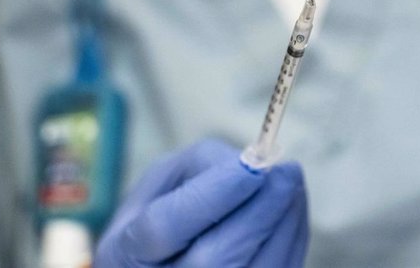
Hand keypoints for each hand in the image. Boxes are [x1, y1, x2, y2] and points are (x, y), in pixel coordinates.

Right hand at [94, 139, 307, 266]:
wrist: (164, 266)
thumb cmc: (159, 218)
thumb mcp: (157, 185)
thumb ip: (198, 168)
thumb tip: (253, 162)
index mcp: (126, 254)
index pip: (164, 226)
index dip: (213, 194)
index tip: (253, 163)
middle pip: (217, 258)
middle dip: (261, 209)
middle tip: (287, 170)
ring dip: (285, 222)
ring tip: (290, 182)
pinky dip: (291, 239)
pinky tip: (292, 209)